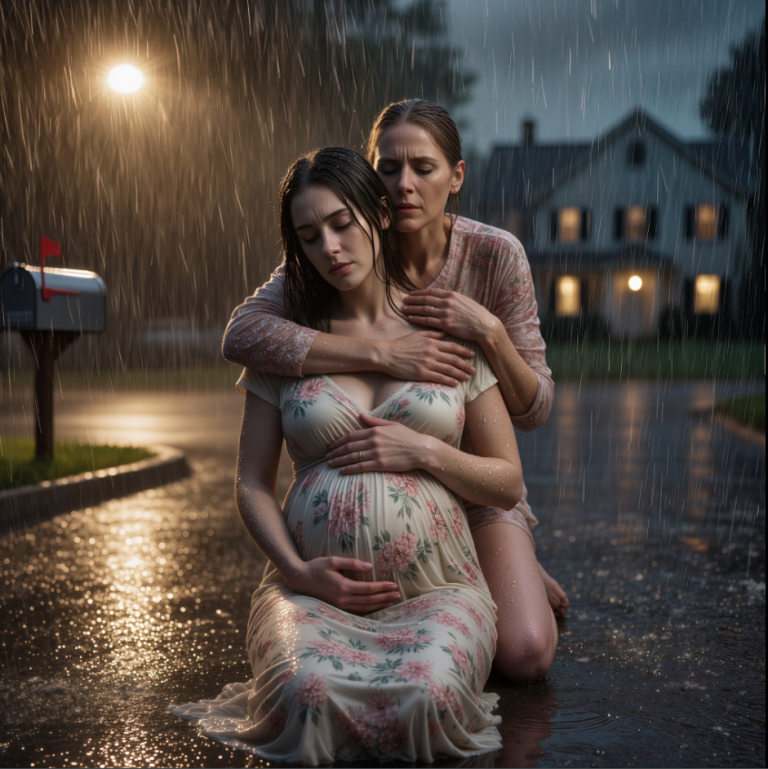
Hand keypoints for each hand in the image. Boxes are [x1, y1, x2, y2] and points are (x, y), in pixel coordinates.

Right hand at [286, 556, 400, 613]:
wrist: (300, 580)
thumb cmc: (316, 567)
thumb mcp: (333, 561)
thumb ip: (352, 563)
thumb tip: (369, 566)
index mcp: (343, 586)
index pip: (368, 589)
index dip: (382, 587)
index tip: (394, 585)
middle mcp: (343, 598)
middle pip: (369, 600)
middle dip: (385, 597)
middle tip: (398, 594)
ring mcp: (340, 605)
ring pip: (364, 608)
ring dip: (379, 605)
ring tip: (391, 601)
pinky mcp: (337, 607)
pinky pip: (357, 610)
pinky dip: (369, 609)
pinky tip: (376, 606)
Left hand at [326, 413, 433, 473]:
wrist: (421, 449)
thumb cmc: (408, 436)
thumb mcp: (391, 424)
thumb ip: (374, 421)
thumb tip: (360, 414)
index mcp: (375, 430)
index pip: (351, 436)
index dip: (339, 441)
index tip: (331, 446)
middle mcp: (374, 441)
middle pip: (349, 447)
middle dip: (335, 452)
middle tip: (326, 456)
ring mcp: (377, 453)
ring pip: (352, 457)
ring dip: (339, 461)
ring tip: (330, 464)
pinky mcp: (381, 464)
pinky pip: (361, 467)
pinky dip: (350, 469)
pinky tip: (342, 471)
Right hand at [382, 330, 474, 385]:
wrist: (387, 354)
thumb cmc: (401, 344)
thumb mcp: (417, 335)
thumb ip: (432, 334)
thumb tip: (444, 333)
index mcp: (432, 342)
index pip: (452, 347)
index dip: (464, 351)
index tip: (472, 355)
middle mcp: (432, 352)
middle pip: (454, 359)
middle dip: (465, 365)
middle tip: (474, 369)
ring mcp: (427, 363)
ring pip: (449, 370)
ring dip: (460, 374)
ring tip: (467, 377)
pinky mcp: (422, 373)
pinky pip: (439, 378)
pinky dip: (449, 381)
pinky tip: (455, 383)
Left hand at [402, 289, 499, 343]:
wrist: (484, 326)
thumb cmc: (476, 315)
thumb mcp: (464, 301)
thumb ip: (452, 299)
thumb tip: (443, 298)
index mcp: (451, 295)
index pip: (431, 292)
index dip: (420, 293)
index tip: (412, 294)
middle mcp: (447, 302)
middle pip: (425, 299)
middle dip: (413, 299)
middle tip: (404, 300)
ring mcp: (445, 313)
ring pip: (424, 309)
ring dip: (412, 309)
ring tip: (404, 308)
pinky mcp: (445, 324)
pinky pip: (427, 321)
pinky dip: (417, 319)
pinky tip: (410, 318)